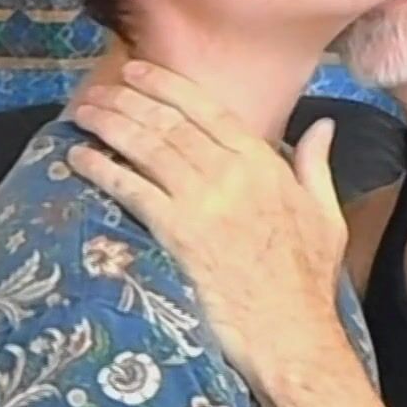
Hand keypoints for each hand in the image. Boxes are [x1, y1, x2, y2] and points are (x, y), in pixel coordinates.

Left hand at [66, 62, 348, 381]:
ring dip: (109, 124)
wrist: (292, 334)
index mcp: (264, 164)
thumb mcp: (327, 216)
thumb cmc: (309, 282)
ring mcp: (202, 203)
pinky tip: (80, 157)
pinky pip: (132, 191)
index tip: (138, 72)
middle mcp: (230, 174)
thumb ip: (316, 166)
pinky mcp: (178, 235)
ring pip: (146, 148)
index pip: (207, 110)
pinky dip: (103, 170)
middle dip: (128, 100)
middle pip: (168, 123)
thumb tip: (323, 127)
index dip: (167, 86)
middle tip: (98, 88)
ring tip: (83, 112)